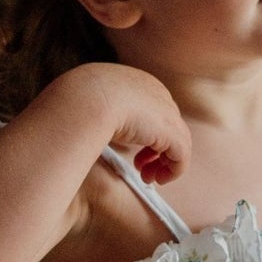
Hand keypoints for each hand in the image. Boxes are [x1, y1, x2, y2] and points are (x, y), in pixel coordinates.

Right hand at [81, 63, 190, 183]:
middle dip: (156, 150)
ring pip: (178, 141)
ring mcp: (166, 111)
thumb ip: (97, 112)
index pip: (151, 109)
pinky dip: (174, 170)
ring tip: (149, 178)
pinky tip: (159, 180)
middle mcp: (156, 92)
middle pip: (167, 125)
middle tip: (141, 168)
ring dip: (164, 163)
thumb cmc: (79, 100)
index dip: (145, 133)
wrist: (88, 98)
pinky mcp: (171, 131)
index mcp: (137, 82)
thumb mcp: (89, 102)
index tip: (132, 151)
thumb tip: (88, 125)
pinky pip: (182, 155)